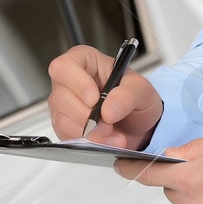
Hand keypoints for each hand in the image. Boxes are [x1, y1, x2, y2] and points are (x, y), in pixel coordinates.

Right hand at [47, 44, 163, 149]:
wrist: (139, 122)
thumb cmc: (135, 96)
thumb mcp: (141, 89)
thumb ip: (127, 95)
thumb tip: (108, 110)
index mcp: (84, 61)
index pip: (64, 67)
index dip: (77, 83)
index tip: (94, 99)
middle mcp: (69, 82)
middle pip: (61, 97)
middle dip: (87, 116)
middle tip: (109, 124)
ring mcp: (64, 105)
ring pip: (63, 120)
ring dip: (91, 133)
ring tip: (115, 135)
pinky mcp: (65, 127)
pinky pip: (68, 136)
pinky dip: (90, 142)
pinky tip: (107, 141)